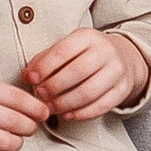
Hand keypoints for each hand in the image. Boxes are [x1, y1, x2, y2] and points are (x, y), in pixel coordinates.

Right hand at [0, 74, 48, 150]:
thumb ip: (2, 94)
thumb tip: (37, 109)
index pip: (19, 99)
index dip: (37, 109)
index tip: (44, 114)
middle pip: (16, 123)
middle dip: (29, 128)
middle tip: (28, 128)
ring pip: (7, 143)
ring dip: (16, 144)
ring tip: (13, 140)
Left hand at [25, 29, 149, 122]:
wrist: (123, 58)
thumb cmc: (87, 54)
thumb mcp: (68, 48)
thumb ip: (45, 59)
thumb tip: (27, 76)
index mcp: (88, 36)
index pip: (63, 51)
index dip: (45, 67)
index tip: (32, 78)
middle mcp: (106, 51)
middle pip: (77, 72)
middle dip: (54, 87)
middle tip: (41, 95)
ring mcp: (117, 71)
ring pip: (89, 92)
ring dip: (65, 103)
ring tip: (51, 107)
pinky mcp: (122, 90)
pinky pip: (101, 106)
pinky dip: (81, 113)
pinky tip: (67, 114)